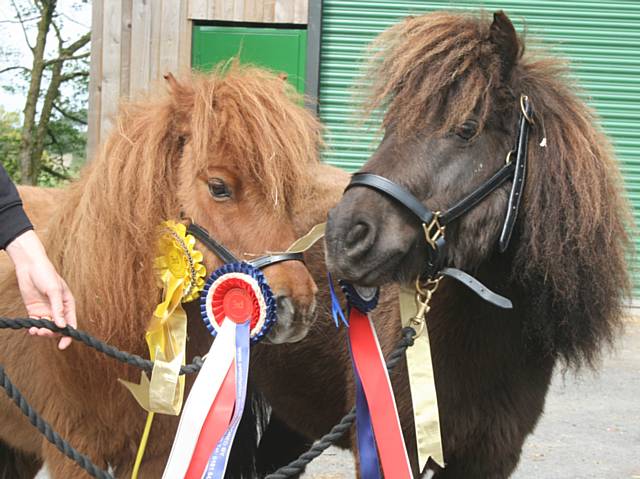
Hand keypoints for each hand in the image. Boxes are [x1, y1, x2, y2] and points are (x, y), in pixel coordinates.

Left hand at [6, 230, 76, 349]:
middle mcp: (58, 309)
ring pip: (47, 327)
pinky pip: (36, 323)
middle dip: (51, 333)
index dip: (68, 336)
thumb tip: (62, 326)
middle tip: (43, 332)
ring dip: (42, 332)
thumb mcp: (54, 291)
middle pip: (58, 328)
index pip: (71, 323)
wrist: (30, 266)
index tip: (63, 345)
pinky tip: (31, 329)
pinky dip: (34, 328)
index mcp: (68, 304)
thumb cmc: (46, 274)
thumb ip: (58, 309)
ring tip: (36, 331)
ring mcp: (46, 310)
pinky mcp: (35, 310)